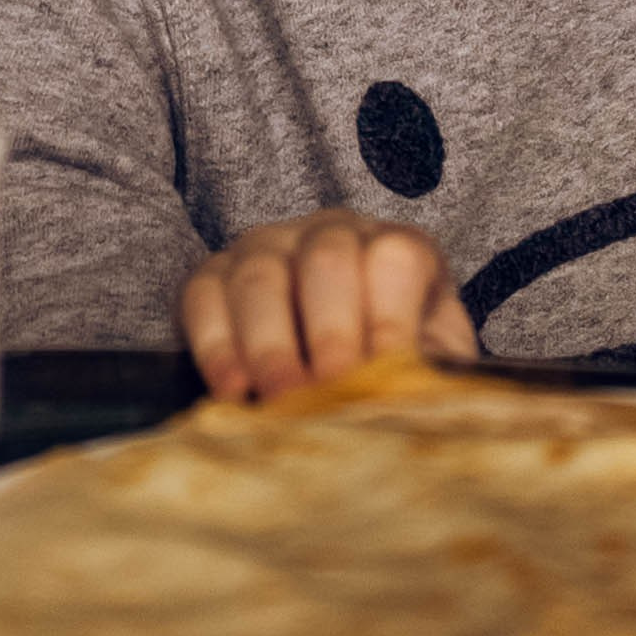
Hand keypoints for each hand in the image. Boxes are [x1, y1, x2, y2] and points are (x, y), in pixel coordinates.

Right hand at [179, 213, 478, 402]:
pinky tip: (232, 393)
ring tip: (280, 402)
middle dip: (329, 332)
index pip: (396, 258)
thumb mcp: (429, 370)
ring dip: (270, 345)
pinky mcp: (215, 274)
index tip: (385, 374)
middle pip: (327, 258)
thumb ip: (432, 379)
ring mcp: (267, 246)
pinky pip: (203, 294)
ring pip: (260, 274)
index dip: (391, 318)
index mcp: (397, 249)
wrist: (338, 374)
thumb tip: (425, 403)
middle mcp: (332, 233)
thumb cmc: (392, 370)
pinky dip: (215, 345)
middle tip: (329, 393)